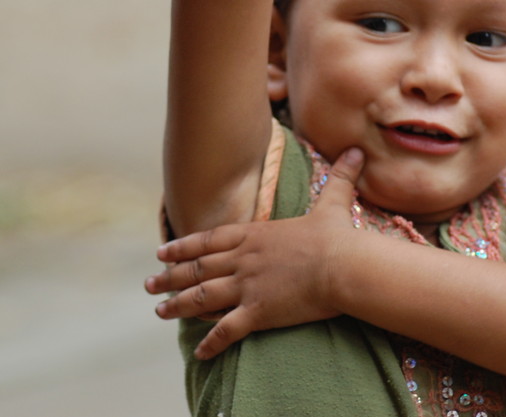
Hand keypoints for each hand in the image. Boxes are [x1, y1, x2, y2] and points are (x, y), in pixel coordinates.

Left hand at [145, 147, 364, 358]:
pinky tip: (199, 352)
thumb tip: (357, 153)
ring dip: (178, 305)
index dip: (183, 246)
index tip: (162, 251)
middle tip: (149, 284)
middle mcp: (243, 259)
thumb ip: (339, 179)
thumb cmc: (338, 237)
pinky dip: (210, 342)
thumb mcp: (333, 205)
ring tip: (159, 311)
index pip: (208, 240)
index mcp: (254, 235)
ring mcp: (247, 286)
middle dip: (170, 276)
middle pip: (197, 268)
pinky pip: (226, 330)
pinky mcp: (257, 312)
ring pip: (201, 297)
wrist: (343, 266)